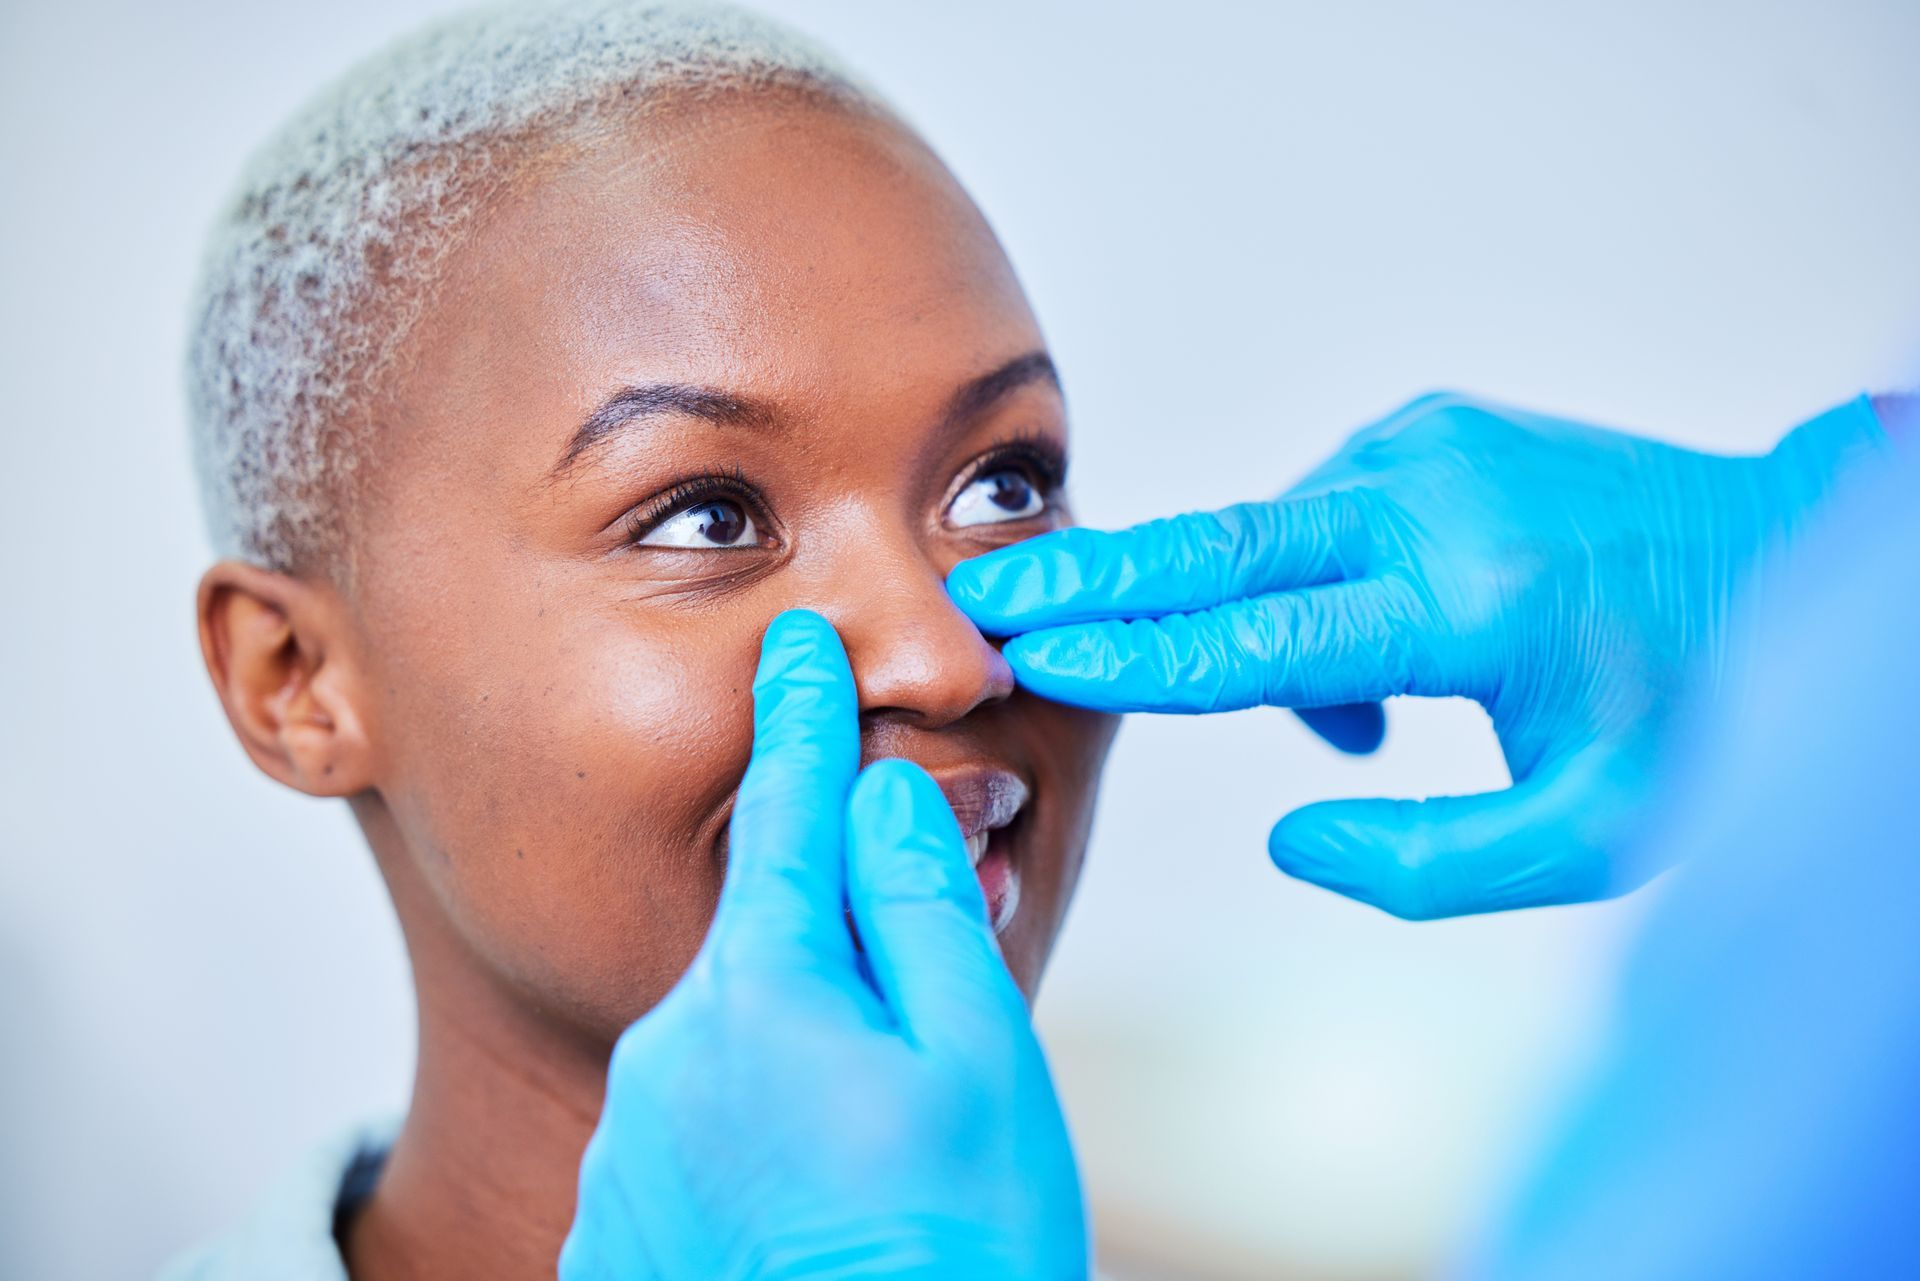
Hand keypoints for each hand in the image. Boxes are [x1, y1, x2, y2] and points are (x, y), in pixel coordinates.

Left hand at [560, 610, 1085, 1280]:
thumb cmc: (950, 1250)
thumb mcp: (975, 1058)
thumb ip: (920, 908)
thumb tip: (881, 793)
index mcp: (760, 987)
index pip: (784, 811)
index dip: (798, 718)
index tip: (793, 645)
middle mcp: (670, 1048)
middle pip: (769, 935)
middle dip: (844, 936)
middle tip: (931, 1015)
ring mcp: (639, 1142)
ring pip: (742, 1037)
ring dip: (813, 1048)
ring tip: (891, 1151)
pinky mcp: (626, 1222)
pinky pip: (707, 1127)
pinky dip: (768, 1133)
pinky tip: (825, 1200)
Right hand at [947, 393, 1888, 918]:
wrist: (1782, 551)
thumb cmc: (1700, 707)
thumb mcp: (1594, 838)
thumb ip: (1426, 866)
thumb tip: (1291, 834)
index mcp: (1469, 603)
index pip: (1257, 640)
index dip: (1133, 655)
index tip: (1027, 652)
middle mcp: (1434, 499)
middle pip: (1219, 546)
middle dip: (1093, 577)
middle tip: (987, 596)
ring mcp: (1429, 447)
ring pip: (1268, 542)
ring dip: (1250, 626)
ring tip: (1356, 724)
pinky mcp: (1430, 429)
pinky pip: (1319, 515)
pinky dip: (1311, 588)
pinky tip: (1382, 659)